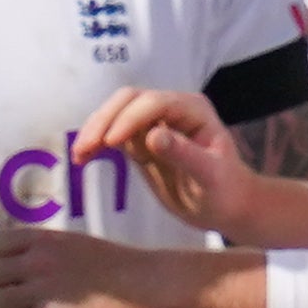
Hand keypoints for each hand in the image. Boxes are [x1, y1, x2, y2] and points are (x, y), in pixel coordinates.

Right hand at [71, 88, 259, 236]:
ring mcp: (155, 123)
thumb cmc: (225, 190)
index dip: (130, 118)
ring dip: (95, 130)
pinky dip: (97, 142)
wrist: (227, 206)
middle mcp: (172, 109)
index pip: (155, 103)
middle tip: (86, 147)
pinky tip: (83, 158)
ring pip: (116, 114)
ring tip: (80, 155)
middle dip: (105, 120)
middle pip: (129, 101)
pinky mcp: (141, 141)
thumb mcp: (210, 176)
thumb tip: (152, 136)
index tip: (111, 143)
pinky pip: (114, 134)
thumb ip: (184, 155)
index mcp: (193, 110)